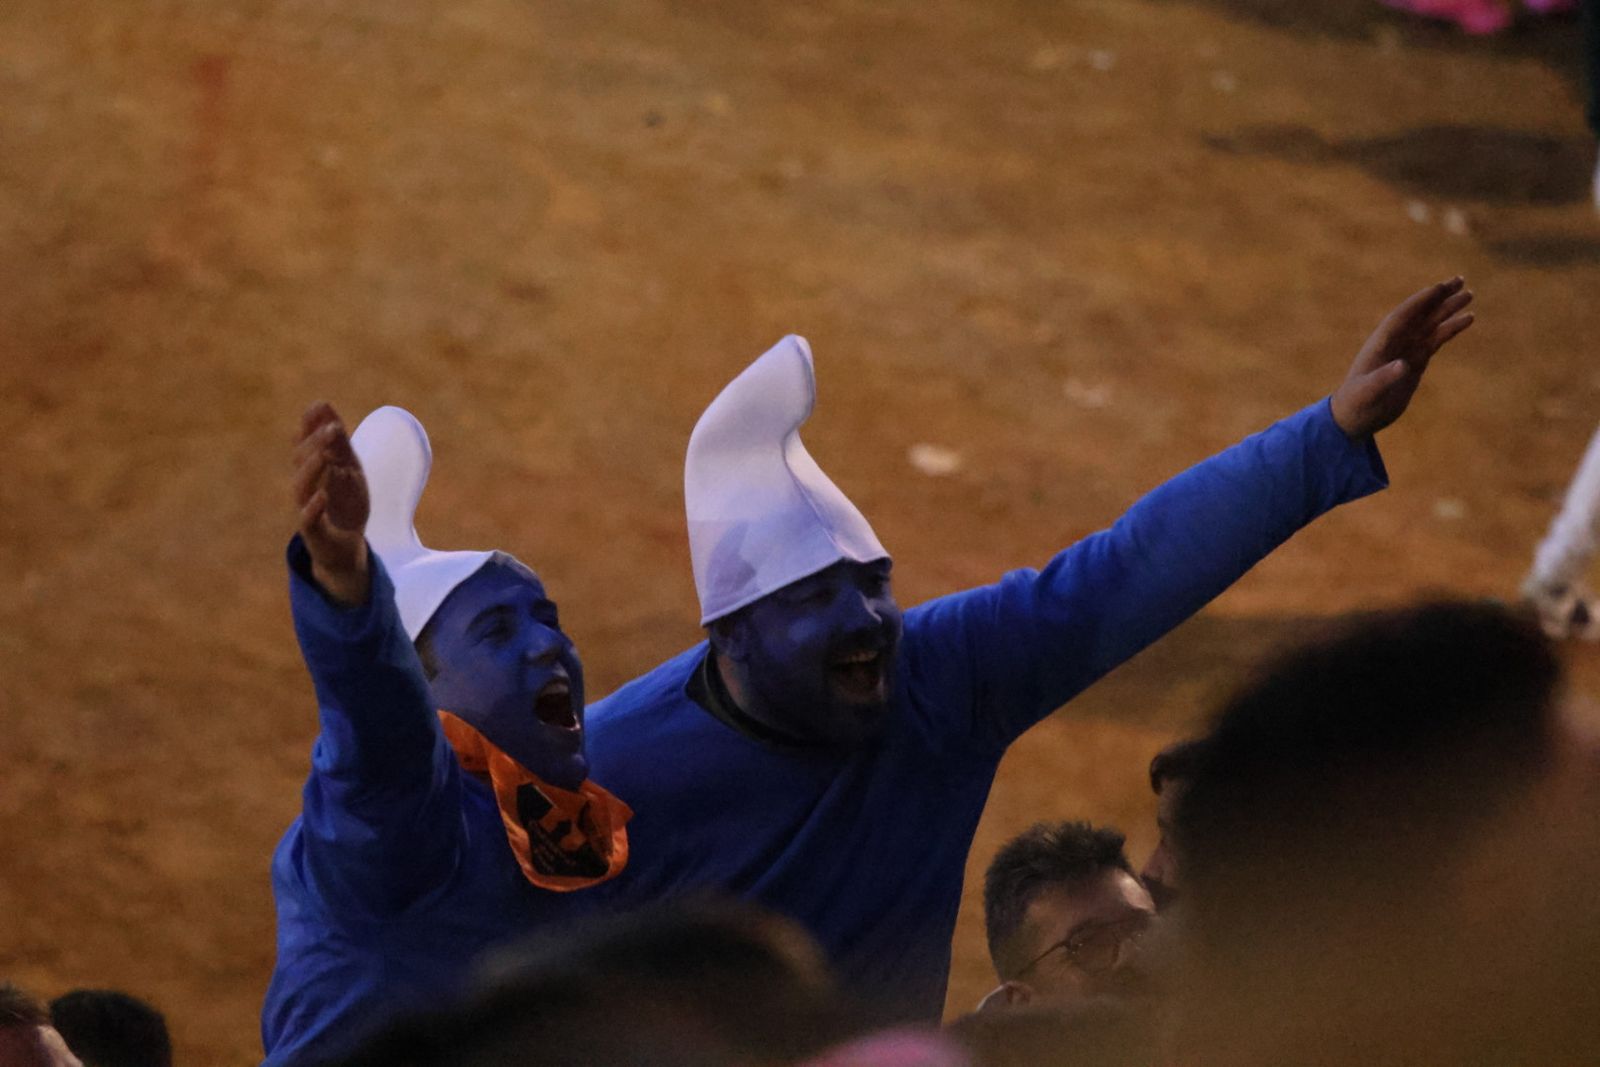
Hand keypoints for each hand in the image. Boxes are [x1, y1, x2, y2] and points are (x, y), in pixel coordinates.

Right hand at [293, 401, 370, 605]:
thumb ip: (339, 442)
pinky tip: (323, 495)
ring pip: (302, 486)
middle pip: (302, 461)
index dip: (311, 425)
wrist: (345, 548)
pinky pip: (308, 518)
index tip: (320, 405)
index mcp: (315, 470)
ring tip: (325, 455)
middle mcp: (306, 486)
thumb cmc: (345, 506)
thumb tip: (325, 406)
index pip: (307, 442)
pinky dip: (314, 506)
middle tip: (333, 428)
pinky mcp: (312, 532)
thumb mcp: (349, 470)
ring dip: (313, 469)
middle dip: (316, 443)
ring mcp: (307, 508)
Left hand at [1330, 277, 1473, 438]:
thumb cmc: (1356, 405)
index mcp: (1380, 344)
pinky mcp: (1415, 362)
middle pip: (1419, 314)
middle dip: (1438, 297)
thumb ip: (1383, 379)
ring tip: (1469, 295)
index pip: (1402, 317)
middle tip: (1460, 279)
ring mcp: (1405, 351)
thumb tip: (1403, 365)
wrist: (1355, 417)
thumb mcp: (1368, 393)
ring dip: (1448, 310)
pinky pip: (1435, 340)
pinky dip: (1450, 329)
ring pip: (1430, 324)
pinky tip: (1466, 319)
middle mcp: (1394, 343)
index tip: (1440, 287)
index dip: (1420, 302)